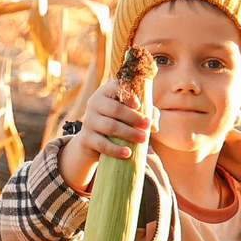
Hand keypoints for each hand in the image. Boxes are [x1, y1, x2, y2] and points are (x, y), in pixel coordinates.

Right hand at [56, 77, 151, 194]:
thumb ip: (146, 113)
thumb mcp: (130, 114)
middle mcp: (94, 103)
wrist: (94, 142)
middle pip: (115, 109)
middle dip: (133, 117)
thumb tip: (154, 125)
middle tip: (147, 125)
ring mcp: (88, 121)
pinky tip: (128, 153)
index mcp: (105, 92)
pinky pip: (102, 144)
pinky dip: (116, 149)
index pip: (115, 87)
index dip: (127, 94)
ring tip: (143, 139)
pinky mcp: (86, 138)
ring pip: (110, 127)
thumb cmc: (118, 122)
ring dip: (129, 133)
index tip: (139, 105)